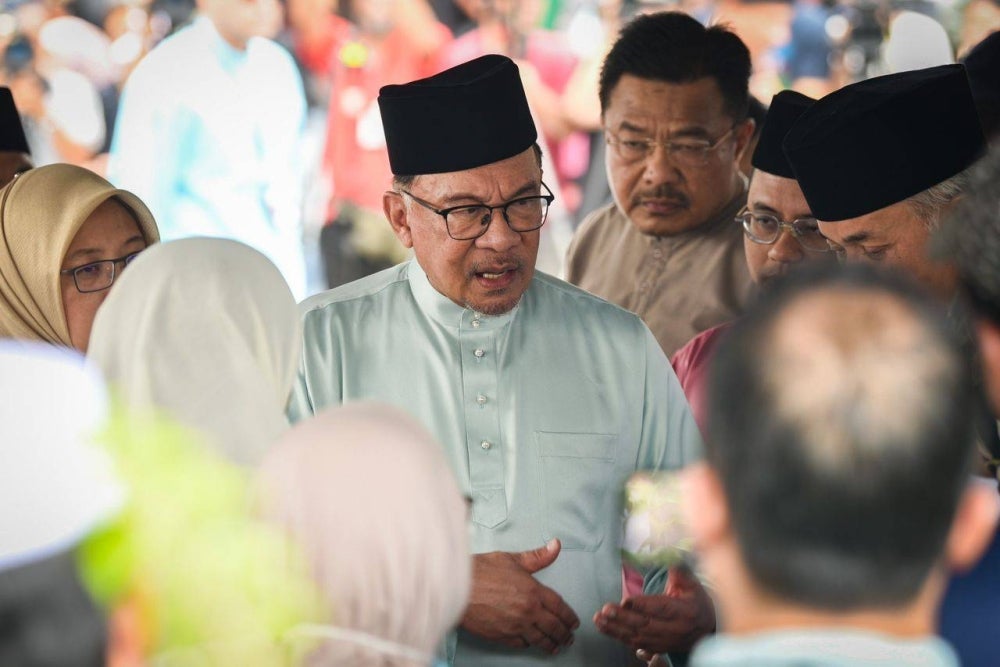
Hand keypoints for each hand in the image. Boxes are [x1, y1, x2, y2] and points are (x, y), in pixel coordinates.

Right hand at [461, 539, 579, 653]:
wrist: (457, 586)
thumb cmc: (481, 570)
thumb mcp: (511, 559)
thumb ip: (537, 556)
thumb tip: (556, 546)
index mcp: (533, 591)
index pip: (559, 607)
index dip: (569, 616)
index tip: (574, 622)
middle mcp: (528, 611)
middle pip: (554, 626)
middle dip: (564, 633)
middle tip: (569, 638)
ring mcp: (516, 626)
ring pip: (540, 639)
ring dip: (551, 643)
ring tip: (557, 646)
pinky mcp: (502, 636)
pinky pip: (521, 644)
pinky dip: (529, 644)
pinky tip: (532, 644)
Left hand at [593, 565, 714, 653]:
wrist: (708, 626)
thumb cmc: (695, 599)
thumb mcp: (691, 581)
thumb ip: (677, 566)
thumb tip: (666, 546)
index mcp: (686, 611)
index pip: (663, 609)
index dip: (644, 605)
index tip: (626, 600)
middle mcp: (676, 629)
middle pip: (647, 625)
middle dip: (624, 618)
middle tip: (606, 609)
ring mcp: (666, 641)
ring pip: (638, 636)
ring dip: (616, 628)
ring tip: (599, 618)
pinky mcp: (657, 647)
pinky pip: (635, 643)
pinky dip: (618, 636)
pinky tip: (604, 627)